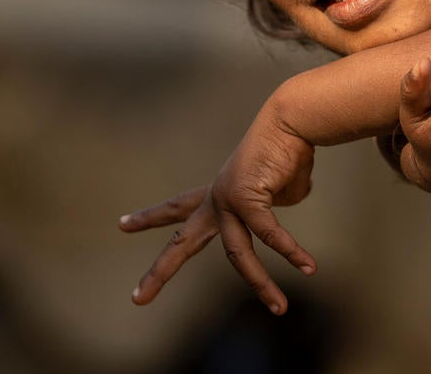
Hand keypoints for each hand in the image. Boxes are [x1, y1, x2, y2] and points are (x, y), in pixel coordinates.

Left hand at [119, 104, 317, 313]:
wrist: (293, 121)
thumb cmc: (289, 150)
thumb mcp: (277, 189)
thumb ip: (269, 208)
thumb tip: (276, 226)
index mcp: (218, 192)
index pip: (178, 206)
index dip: (151, 217)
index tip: (122, 224)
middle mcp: (216, 198)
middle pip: (181, 241)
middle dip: (160, 272)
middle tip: (137, 298)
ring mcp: (226, 200)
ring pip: (238, 254)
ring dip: (261, 284)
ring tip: (279, 309)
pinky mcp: (244, 199)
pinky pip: (270, 236)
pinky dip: (292, 252)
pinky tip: (308, 267)